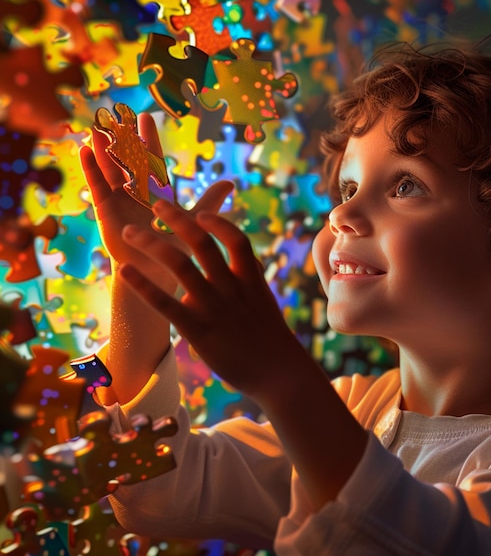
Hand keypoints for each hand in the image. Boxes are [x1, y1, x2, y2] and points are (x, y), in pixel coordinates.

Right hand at [80, 113, 232, 291]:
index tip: (145, 117)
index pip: (152, 160)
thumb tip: (231, 182)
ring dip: (103, 150)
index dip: (148, 140)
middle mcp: (138, 193)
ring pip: (110, 170)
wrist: (162, 276)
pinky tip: (85, 151)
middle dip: (123, 138)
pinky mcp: (107, 213)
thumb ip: (210, 201)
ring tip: (96, 128)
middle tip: (116, 114)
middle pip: (128, 160)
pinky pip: (98, 188)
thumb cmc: (181, 251)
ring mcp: (121, 202)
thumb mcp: (197, 221)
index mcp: (159, 192)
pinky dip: (92, 170)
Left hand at [117, 200, 300, 400]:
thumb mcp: (264, 300)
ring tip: (129, 233)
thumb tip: (243, 261)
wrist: (279, 373)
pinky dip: (142, 284)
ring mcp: (214, 307)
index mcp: (250, 278)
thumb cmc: (270, 339)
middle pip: (202, 242)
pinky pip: (165, 303)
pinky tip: (124, 271)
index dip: (218, 222)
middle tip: (157, 204)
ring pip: (179, 264)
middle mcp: (231, 287)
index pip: (235, 239)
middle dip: (177, 219)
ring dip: (151, 244)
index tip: (201, 212)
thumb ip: (249, 277)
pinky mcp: (198, 330)